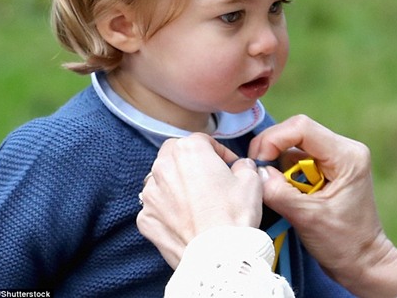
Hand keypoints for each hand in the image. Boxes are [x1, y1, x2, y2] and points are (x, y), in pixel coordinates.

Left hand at [137, 134, 262, 268]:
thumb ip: (244, 165)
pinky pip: (156, 207)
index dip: (220, 153)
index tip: (230, 166)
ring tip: (196, 202)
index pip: (203, 141)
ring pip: (162, 180)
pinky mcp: (145, 218)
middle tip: (209, 179)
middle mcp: (163, 166)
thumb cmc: (234, 214)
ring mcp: (150, 194)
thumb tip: (240, 167)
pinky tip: (185, 221)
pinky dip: (168, 211)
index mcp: (188, 149)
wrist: (218, 256)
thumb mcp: (251, 180)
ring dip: (176, 185)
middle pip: (176, 155)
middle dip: (191, 163)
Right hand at [250, 115, 396, 297]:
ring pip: (294, 145)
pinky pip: (297, 158)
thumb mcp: (307, 218)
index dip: (274, 140)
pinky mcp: (328, 167)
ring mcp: (336, 157)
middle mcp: (344, 149)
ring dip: (277, 163)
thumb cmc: (343, 244)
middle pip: (296, 132)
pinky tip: (282, 190)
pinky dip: (284, 171)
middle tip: (259, 174)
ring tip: (273, 188)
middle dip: (272, 150)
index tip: (259, 163)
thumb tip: (257, 172)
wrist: (363, 263)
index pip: (302, 128)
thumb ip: (279, 192)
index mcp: (347, 156)